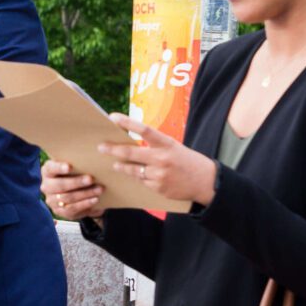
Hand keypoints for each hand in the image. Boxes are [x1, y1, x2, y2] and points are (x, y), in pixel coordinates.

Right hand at [41, 159, 104, 220]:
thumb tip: (97, 154)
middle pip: (60, 185)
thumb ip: (79, 162)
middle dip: (76, 182)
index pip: (51, 168)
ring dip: (85, 194)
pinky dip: (85, 204)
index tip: (69, 167)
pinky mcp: (59, 211)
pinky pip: (72, 209)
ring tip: (99, 189)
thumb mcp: (75, 166)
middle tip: (91, 179)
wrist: (75, 192)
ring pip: (67, 198)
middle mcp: (46, 186)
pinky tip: (95, 199)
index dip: (59, 168)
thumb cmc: (76, 173)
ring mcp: (51, 200)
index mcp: (48, 171)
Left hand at [98, 114, 216, 207]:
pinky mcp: (157, 188)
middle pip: (131, 153)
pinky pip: (141, 181)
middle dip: (113, 149)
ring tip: (115, 164)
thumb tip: (130, 142)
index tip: (112, 117)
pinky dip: (137, 178)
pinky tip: (137, 176)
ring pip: (132, 170)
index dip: (127, 122)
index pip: (144, 129)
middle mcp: (162, 158)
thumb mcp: (173, 147)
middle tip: (101, 147)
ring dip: (121, 166)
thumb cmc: (186, 161)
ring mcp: (159, 174)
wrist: (205, 181)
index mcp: (167, 143)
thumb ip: (154, 145)